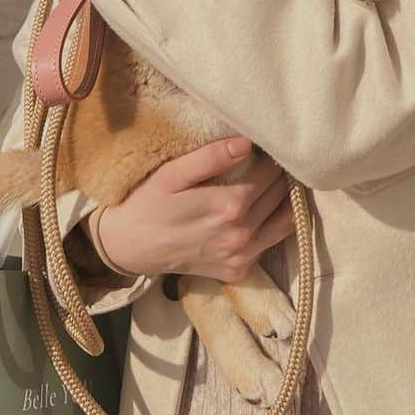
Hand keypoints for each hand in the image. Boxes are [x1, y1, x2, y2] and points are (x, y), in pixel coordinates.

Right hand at [95, 137, 294, 282]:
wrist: (129, 248)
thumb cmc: (148, 203)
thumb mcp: (171, 174)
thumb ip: (210, 158)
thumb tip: (246, 143)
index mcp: (227, 206)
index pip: (271, 173)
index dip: (272, 156)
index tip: (267, 144)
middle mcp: (240, 234)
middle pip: (279, 195)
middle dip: (280, 175)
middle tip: (274, 159)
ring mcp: (240, 257)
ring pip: (284, 221)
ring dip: (285, 199)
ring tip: (276, 181)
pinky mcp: (238, 270)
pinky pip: (270, 243)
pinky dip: (274, 224)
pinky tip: (264, 208)